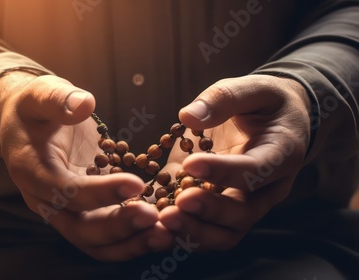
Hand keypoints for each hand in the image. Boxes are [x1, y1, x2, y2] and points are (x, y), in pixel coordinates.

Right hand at [0, 73, 172, 260]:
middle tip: (154, 218)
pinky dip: (132, 238)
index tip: (136, 184)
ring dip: (129, 243)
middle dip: (118, 227)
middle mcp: (45, 200)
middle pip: (80, 228)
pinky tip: (161, 231)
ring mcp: (64, 210)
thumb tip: (83, 105)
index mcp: (32, 171)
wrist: (27, 122)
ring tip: (165, 236)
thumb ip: (58, 99)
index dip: (100, 192)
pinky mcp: (83, 211)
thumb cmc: (34, 107)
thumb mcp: (40, 93)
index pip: (65, 191)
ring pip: (94, 242)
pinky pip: (106, 235)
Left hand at [159, 75, 310, 250]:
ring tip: (162, 222)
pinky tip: (154, 227)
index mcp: (280, 155)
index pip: (256, 170)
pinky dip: (179, 233)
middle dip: (208, 212)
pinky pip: (203, 228)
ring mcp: (242, 203)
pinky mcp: (217, 206)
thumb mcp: (252, 89)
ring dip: (192, 232)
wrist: (275, 121)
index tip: (192, 164)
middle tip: (177, 203)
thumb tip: (187, 116)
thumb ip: (224, 99)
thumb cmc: (264, 102)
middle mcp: (265, 189)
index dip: (224, 171)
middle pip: (242, 214)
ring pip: (224, 233)